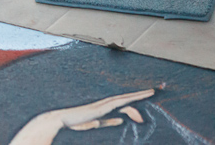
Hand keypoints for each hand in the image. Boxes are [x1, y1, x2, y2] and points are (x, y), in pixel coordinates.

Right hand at [10, 89, 154, 144]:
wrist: (59, 120)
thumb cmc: (75, 122)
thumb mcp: (96, 124)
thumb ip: (109, 122)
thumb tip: (121, 121)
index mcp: (104, 107)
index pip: (123, 101)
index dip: (135, 98)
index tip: (146, 96)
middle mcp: (104, 103)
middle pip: (126, 98)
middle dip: (140, 94)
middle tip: (154, 91)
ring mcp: (101, 105)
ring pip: (123, 99)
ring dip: (137, 96)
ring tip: (150, 94)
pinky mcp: (98, 108)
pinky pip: (116, 104)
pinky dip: (126, 102)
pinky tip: (135, 103)